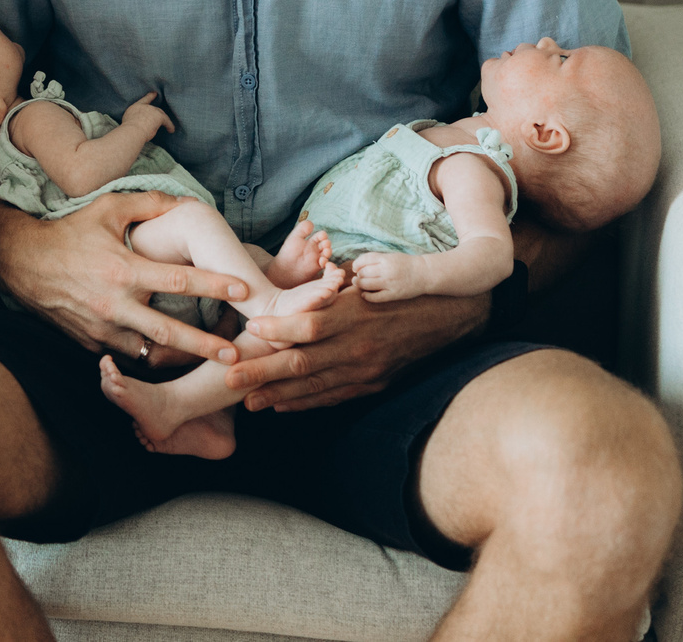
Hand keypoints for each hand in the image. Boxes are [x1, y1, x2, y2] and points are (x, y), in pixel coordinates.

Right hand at [0, 187, 251, 366]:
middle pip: (169, 333)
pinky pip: (127, 354)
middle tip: (237, 355)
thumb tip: (184, 202)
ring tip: (211, 363)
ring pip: (149, 352)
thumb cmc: (69, 232)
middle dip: (205, 346)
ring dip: (180, 359)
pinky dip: (149, 356)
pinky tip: (171, 357)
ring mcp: (102, 328)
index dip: (213, 285)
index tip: (242, 291)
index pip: (178, 281)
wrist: (22, 262)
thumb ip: (148, 205)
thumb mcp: (107, 209)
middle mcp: (115, 304)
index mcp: (124, 270)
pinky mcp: (92, 343)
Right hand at [121, 91, 173, 136]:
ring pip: (161, 115)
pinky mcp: (160, 116)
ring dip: (164, 121)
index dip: (150, 96)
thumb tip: (139, 123)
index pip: (144, 100)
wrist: (133, 131)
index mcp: (135, 107)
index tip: (155, 93)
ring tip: (167, 127)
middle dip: (157, 113)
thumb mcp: (128, 121)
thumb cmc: (129, 130)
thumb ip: (134, 119)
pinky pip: (167, 122)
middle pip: (154, 108)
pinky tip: (171, 130)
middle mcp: (145, 107)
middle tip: (159, 118)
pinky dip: (170, 126)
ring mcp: (153, 110)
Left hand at [223, 286, 486, 412]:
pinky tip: (281, 405)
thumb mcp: (369, 276)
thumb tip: (294, 289)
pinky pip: (334, 397)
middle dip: (264, 373)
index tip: (250, 328)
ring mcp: (368, 371)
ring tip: (247, 401)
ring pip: (315, 388)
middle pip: (304, 364)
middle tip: (230, 379)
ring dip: (278, 395)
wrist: (451, 314)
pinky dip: (305, 403)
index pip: (312, 326)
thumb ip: (332, 287)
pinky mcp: (374, 384)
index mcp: (358, 316)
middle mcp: (361, 348)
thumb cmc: (402, 287)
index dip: (279, 330)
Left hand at [347, 252, 421, 301]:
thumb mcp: (391, 256)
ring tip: (358, 283)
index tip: (355, 267)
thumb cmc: (406, 264)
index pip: (364, 260)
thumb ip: (377, 259)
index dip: (357, 264)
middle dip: (358, 275)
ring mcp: (390, 283)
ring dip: (359, 284)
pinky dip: (367, 296)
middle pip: (363, 273)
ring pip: (366, 284)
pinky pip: (376, 297)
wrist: (425, 274)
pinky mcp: (394, 294)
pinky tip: (364, 295)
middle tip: (357, 277)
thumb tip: (359, 265)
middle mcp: (386, 271)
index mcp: (386, 259)